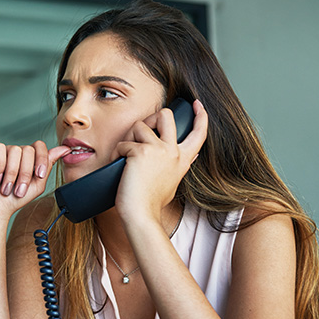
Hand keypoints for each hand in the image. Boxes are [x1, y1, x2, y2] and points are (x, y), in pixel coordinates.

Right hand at [0, 140, 69, 218]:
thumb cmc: (13, 199)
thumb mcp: (37, 184)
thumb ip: (48, 165)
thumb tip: (65, 148)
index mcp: (26, 158)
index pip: (39, 146)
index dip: (41, 158)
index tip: (40, 175)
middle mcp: (14, 152)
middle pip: (28, 150)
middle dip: (26, 172)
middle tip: (19, 189)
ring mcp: (0, 151)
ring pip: (14, 150)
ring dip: (12, 173)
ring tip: (6, 188)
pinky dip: (0, 166)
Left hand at [114, 99, 207, 222]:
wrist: (141, 214)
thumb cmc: (151, 202)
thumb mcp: (173, 182)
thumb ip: (180, 166)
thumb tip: (193, 157)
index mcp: (183, 159)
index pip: (199, 133)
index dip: (201, 116)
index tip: (197, 104)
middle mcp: (173, 151)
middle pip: (166, 115)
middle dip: (151, 117)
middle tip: (140, 132)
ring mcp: (158, 150)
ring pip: (140, 126)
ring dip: (128, 139)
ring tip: (125, 157)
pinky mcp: (140, 151)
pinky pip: (124, 143)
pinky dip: (117, 153)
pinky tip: (118, 166)